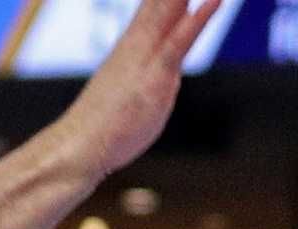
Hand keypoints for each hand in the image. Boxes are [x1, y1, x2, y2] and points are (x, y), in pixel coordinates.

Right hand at [57, 0, 220, 177]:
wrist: (81, 146)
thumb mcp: (133, 89)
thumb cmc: (106, 125)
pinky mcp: (156, 76)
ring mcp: (148, 55)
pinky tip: (216, 0)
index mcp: (135, 40)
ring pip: (173, 6)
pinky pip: (180, 40)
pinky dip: (200, 18)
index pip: (159, 0)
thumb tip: (165, 61)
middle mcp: (141, 40)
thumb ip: (153, 70)